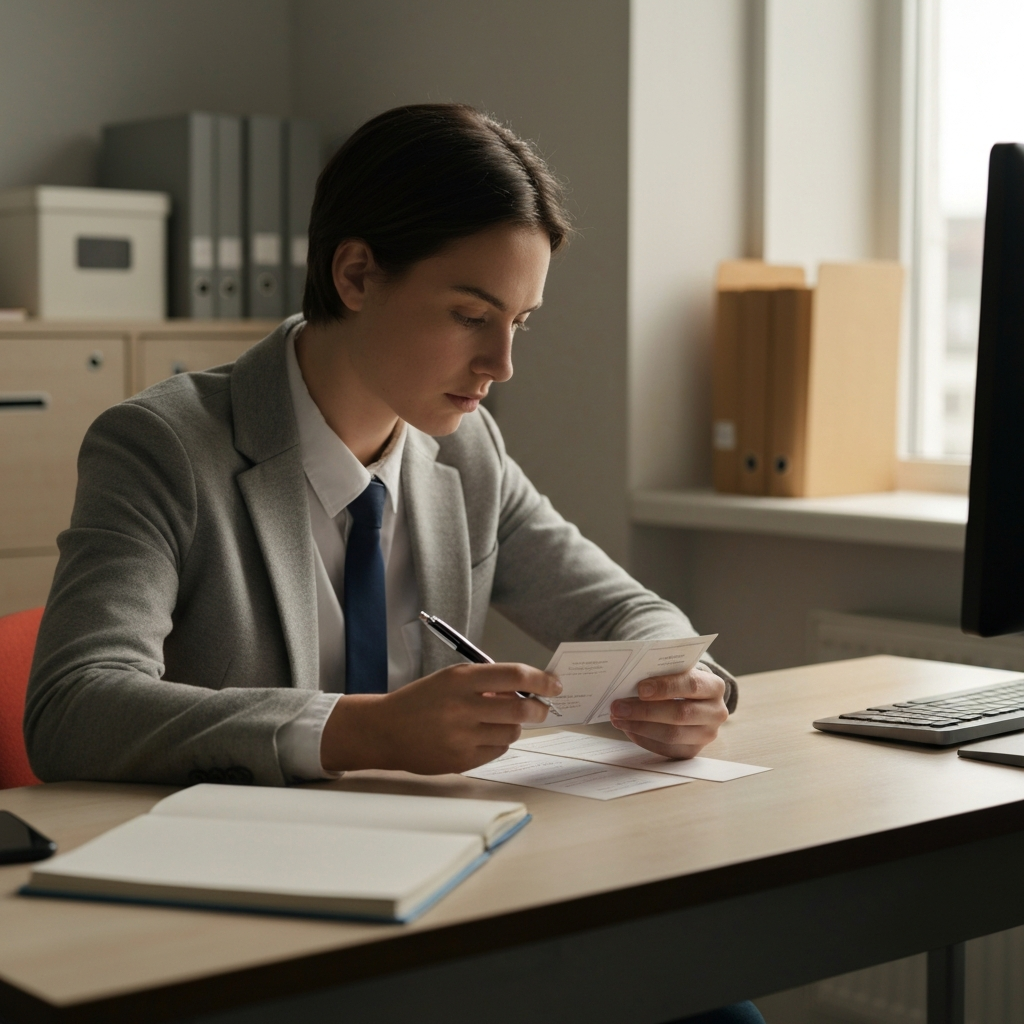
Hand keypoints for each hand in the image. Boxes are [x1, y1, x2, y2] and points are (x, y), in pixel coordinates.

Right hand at [319, 663, 561, 774]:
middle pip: (521, 708)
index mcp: (460, 680)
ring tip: (499, 720)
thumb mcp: (450, 680)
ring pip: (512, 732)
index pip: (514, 675)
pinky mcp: (461, 760)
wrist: (385, 730)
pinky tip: (483, 735)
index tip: (554, 684)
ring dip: (515, 725)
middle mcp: (462, 707)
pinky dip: (498, 742)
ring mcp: (462, 737)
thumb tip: (526, 689)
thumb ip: (486, 683)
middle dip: (539, 708)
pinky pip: (498, 751)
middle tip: (541, 708)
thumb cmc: (421, 700)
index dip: (541, 680)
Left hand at [609, 664, 727, 758]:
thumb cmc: (680, 681)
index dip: (665, 687)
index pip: (691, 685)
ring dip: (639, 726)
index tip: (640, 689)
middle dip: (645, 711)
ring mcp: (706, 735)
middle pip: (680, 714)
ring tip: (617, 718)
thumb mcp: (677, 671)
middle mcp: (716, 712)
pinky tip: (628, 728)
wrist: (695, 700)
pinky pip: (665, 749)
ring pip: (671, 735)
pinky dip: (643, 738)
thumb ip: (660, 672)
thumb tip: (628, 679)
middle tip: (618, 706)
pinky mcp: (692, 751)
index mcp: (714, 686)